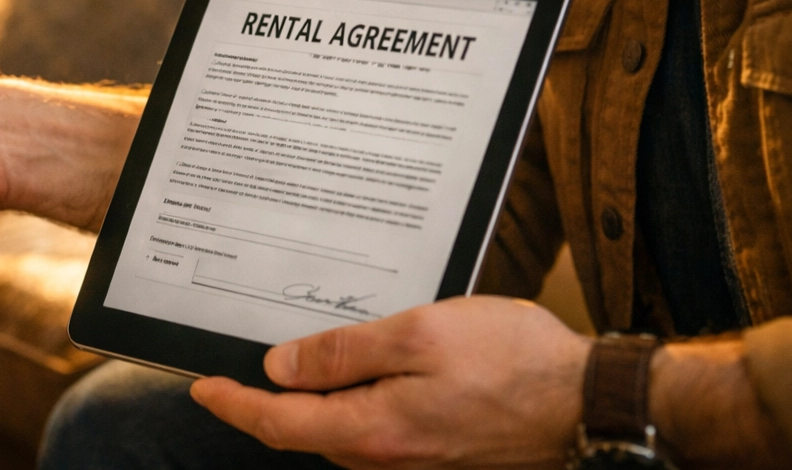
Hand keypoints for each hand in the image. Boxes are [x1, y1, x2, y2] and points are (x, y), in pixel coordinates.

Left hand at [190, 296, 588, 468]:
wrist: (589, 403)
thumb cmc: (513, 363)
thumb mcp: (417, 334)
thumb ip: (343, 351)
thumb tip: (280, 367)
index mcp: (373, 429)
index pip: (279, 423)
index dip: (233, 406)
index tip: (201, 387)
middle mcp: (388, 456)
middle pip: (303, 432)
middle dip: (263, 404)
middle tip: (233, 369)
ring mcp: (414, 459)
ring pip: (339, 432)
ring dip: (308, 402)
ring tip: (288, 362)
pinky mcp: (437, 452)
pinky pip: (374, 430)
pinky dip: (349, 403)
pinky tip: (355, 372)